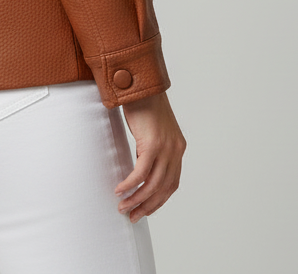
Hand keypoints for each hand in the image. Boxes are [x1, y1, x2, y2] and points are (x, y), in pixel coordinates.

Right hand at [116, 90, 185, 221]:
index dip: (159, 200)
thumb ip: (151, 146)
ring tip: (123, 206)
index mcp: (177, 147)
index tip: (145, 209)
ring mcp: (165, 147)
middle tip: (132, 215)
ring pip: (153, 184)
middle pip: (164, 188)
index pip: (172, 183)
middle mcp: (175, 149)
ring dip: (137, 199)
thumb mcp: (152, 128)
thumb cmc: (142, 102)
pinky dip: (130, 184)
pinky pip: (141, 172)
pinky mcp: (152, 143)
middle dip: (148, 206)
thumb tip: (140, 164)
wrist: (140, 81)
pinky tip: (120, 189)